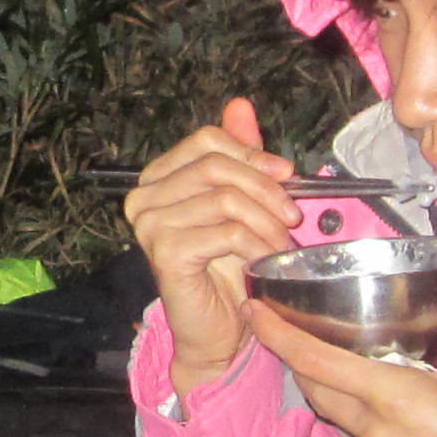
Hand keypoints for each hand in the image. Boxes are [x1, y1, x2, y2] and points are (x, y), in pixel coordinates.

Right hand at [124, 99, 310, 395]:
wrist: (218, 332)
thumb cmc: (228, 270)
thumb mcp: (241, 203)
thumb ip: (240, 156)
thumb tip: (240, 104)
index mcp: (158, 178)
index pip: (206, 140)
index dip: (252, 153)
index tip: (287, 175)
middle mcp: (143, 197)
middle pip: (215, 165)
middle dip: (264, 187)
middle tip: (292, 215)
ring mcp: (149, 225)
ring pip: (225, 198)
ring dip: (266, 221)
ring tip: (281, 243)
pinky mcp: (164, 253)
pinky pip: (225, 231)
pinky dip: (256, 244)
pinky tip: (264, 261)